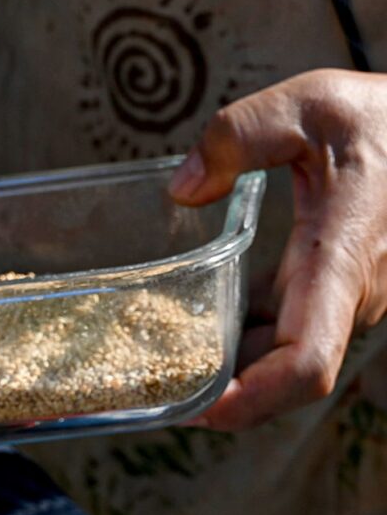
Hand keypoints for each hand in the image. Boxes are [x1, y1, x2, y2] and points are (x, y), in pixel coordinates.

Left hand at [169, 69, 386, 430]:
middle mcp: (344, 297)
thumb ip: (242, 135)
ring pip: (279, 359)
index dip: (254, 400)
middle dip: (222, 398)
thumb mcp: (310, 104)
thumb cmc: (386, 118)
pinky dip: (241, 341)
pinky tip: (195, 332)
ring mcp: (341, 300)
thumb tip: (183, 189)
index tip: (200, 410)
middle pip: (280, 377)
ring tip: (156, 371)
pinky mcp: (331, 293)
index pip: (306, 362)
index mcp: (341, 263)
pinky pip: (284, 332)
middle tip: (150, 396)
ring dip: (227, 372)